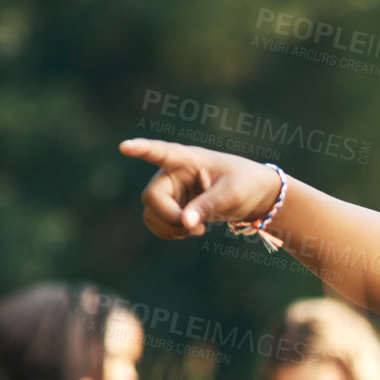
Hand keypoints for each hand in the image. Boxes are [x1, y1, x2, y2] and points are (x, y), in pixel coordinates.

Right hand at [119, 138, 282, 238]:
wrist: (255, 195)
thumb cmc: (245, 184)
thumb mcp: (232, 194)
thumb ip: (208, 206)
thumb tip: (184, 223)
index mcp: (188, 159)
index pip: (161, 152)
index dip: (142, 150)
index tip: (125, 146)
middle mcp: (172, 173)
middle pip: (151, 197)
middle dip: (170, 218)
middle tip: (197, 230)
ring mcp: (170, 190)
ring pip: (150, 213)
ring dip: (169, 228)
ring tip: (197, 231)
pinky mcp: (171, 206)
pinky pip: (156, 223)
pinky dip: (169, 233)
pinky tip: (190, 231)